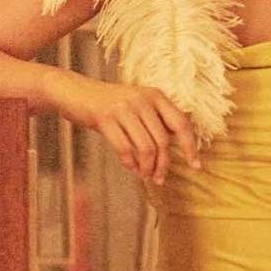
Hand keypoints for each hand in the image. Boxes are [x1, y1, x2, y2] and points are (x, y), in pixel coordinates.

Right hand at [62, 73, 199, 183]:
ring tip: (145, 175)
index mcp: (156, 96)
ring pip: (146, 148)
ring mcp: (124, 108)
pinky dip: (130, 163)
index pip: (181, 123)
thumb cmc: (110, 104)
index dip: (190, 146)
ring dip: (147, 167)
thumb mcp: (138, 104)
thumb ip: (157, 120)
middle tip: (159, 179)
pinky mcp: (105, 118)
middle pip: (163, 141)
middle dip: (163, 165)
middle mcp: (143, 100)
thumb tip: (178, 146)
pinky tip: (131, 168)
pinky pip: (124, 149)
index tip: (195, 166)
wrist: (75, 92)